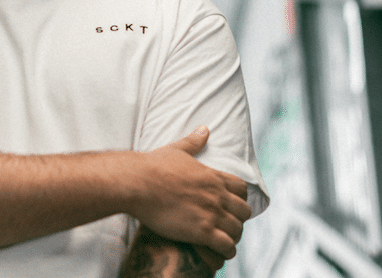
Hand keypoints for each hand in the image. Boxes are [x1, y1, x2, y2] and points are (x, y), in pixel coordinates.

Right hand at [130, 127, 251, 259]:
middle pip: (244, 211)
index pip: (241, 188)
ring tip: (222, 241)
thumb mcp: (176, 150)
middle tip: (224, 224)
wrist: (137, 183)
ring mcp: (211, 213)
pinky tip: (217, 253)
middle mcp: (217, 194)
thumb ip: (193, 142)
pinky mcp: (202, 231)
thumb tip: (204, 128)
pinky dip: (225, 251)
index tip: (228, 204)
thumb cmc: (152, 166)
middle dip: (237, 218)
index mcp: (212, 176)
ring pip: (238, 230)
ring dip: (232, 237)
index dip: (238, 198)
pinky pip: (227, 246)